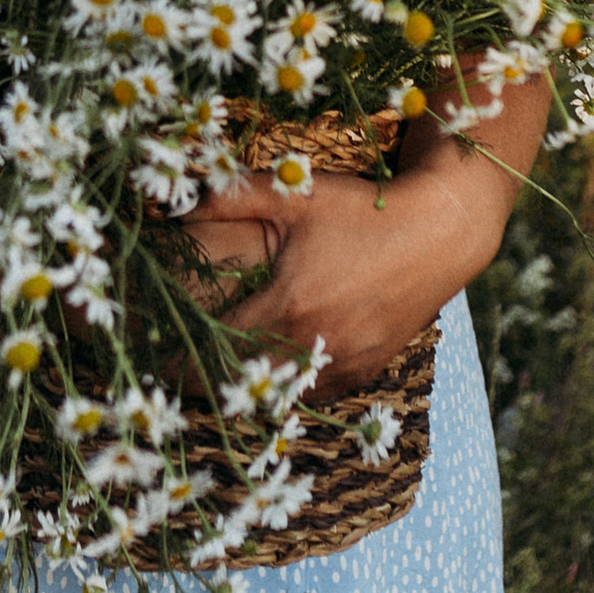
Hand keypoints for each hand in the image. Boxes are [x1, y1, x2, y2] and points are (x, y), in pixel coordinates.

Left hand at [205, 69, 547, 391]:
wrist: (443, 230)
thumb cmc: (364, 209)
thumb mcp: (295, 193)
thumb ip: (229, 196)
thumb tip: (173, 197)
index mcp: (289, 310)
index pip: (213, 359)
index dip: (175, 364)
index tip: (150, 358)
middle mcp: (315, 350)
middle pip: (239, 390)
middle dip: (201, 381)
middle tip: (175, 362)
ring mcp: (345, 367)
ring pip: (278, 399)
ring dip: (245, 389)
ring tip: (218, 365)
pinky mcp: (367, 371)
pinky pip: (314, 394)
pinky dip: (288, 386)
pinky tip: (275, 362)